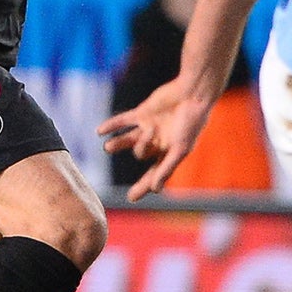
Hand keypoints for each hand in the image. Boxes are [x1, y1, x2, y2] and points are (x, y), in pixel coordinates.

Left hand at [98, 76, 214, 200]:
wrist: (191, 93)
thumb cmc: (190, 123)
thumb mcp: (180, 149)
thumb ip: (166, 168)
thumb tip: (155, 190)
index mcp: (169, 151)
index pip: (154, 172)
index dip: (143, 186)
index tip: (131, 198)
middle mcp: (158, 140)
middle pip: (140, 154)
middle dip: (140, 148)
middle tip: (150, 135)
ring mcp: (149, 126)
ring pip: (128, 139)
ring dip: (117, 144)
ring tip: (107, 148)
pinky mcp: (143, 112)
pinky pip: (123, 120)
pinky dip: (112, 125)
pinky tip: (99, 132)